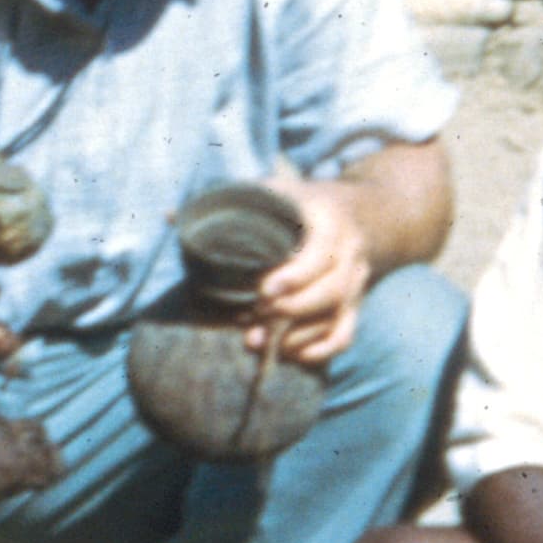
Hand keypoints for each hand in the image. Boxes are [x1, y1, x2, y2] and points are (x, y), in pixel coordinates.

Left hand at [249, 178, 374, 367]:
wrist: (366, 213)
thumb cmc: (307, 202)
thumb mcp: (284, 189)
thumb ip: (244, 199)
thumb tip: (176, 217)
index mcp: (332, 223)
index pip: (320, 255)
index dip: (295, 277)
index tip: (264, 291)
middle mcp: (350, 255)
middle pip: (332, 291)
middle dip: (291, 309)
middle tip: (255, 313)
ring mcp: (356, 283)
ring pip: (337, 318)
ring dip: (296, 336)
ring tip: (255, 339)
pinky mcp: (353, 305)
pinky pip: (344, 335)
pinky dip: (318, 351)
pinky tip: (287, 353)